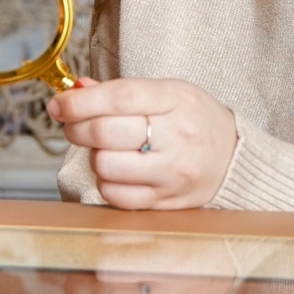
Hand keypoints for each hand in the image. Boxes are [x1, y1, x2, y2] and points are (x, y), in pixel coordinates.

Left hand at [47, 77, 238, 209]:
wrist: (234, 157)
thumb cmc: (193, 119)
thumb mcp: (166, 92)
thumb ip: (119, 92)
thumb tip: (74, 91)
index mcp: (176, 99)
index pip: (118, 98)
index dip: (79, 102)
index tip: (58, 105)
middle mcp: (177, 137)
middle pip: (105, 133)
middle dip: (77, 128)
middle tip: (75, 125)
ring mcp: (173, 173)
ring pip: (106, 166)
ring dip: (94, 157)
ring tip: (106, 150)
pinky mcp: (167, 202)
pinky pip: (116, 196)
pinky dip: (106, 184)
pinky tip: (117, 172)